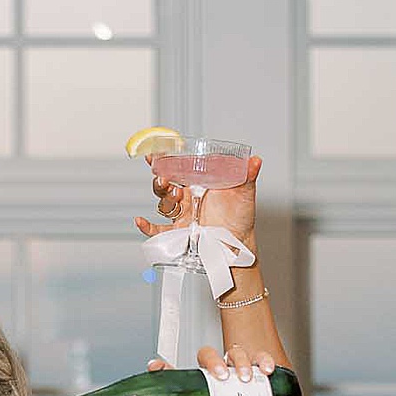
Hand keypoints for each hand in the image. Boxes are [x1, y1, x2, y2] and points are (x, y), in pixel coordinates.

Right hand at [135, 154, 261, 251]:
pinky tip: (140, 221)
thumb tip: (255, 160)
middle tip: (165, 178)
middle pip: (166, 184)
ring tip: (173, 194)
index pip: (178, 168)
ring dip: (164, 197)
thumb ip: (247, 175)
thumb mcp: (245, 193)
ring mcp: (181, 214)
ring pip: (164, 203)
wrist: (237, 243)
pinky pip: (157, 230)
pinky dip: (147, 226)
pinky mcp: (177, 232)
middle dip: (162, 178)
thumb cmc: (240, 216)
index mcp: (199, 183)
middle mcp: (187, 197)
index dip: (166, 159)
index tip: (156, 151)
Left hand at [148, 342, 276, 395]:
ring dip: (241, 361)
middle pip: (209, 355)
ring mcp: (235, 371)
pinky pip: (261, 360)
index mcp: (197, 386)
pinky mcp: (257, 373)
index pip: (178, 370)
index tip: (157, 367)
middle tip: (220, 377)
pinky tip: (266, 370)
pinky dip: (265, 361)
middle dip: (214, 362)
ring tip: (245, 377)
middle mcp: (215, 374)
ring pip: (235, 353)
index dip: (164, 366)